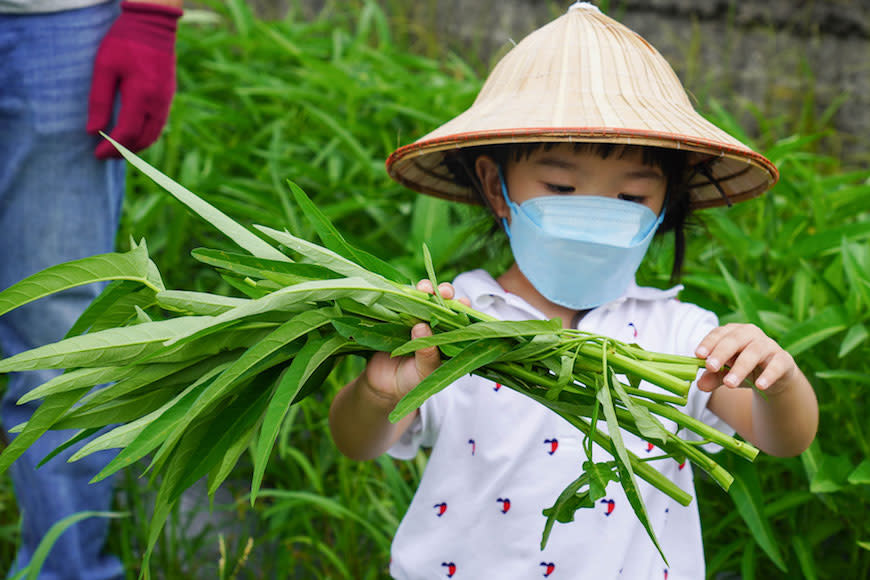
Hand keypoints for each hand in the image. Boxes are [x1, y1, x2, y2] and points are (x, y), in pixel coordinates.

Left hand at [86, 1, 182, 158]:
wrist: (153, 27)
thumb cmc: (124, 43)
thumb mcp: (104, 68)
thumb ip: (99, 100)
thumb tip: (93, 130)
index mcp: (141, 96)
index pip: (127, 133)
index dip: (111, 147)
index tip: (96, 154)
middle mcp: (158, 103)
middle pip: (142, 140)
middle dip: (123, 152)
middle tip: (104, 154)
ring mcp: (166, 102)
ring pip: (153, 136)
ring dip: (135, 147)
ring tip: (117, 149)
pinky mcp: (168, 98)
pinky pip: (158, 126)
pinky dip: (145, 136)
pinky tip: (131, 135)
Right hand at [361, 280, 469, 406]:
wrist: (383, 386)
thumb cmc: (412, 381)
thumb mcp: (424, 372)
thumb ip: (427, 354)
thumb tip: (422, 327)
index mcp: (448, 338)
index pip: (460, 319)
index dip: (463, 309)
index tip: (463, 303)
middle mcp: (434, 325)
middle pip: (443, 303)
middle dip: (445, 293)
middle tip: (443, 292)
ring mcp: (415, 319)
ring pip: (422, 298)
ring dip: (424, 289)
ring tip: (423, 289)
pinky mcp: (396, 317)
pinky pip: (399, 303)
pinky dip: (401, 294)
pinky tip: (402, 291)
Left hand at [695, 323, 796, 394]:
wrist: (774, 378)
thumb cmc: (744, 369)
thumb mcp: (726, 374)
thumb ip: (713, 377)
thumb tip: (700, 385)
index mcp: (733, 332)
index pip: (719, 333)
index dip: (708, 343)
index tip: (698, 355)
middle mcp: (751, 334)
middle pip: (734, 340)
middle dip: (721, 353)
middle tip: (710, 367)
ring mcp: (769, 345)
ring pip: (754, 352)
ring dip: (740, 368)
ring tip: (729, 383)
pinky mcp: (784, 359)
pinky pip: (777, 365)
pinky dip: (769, 375)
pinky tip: (760, 385)